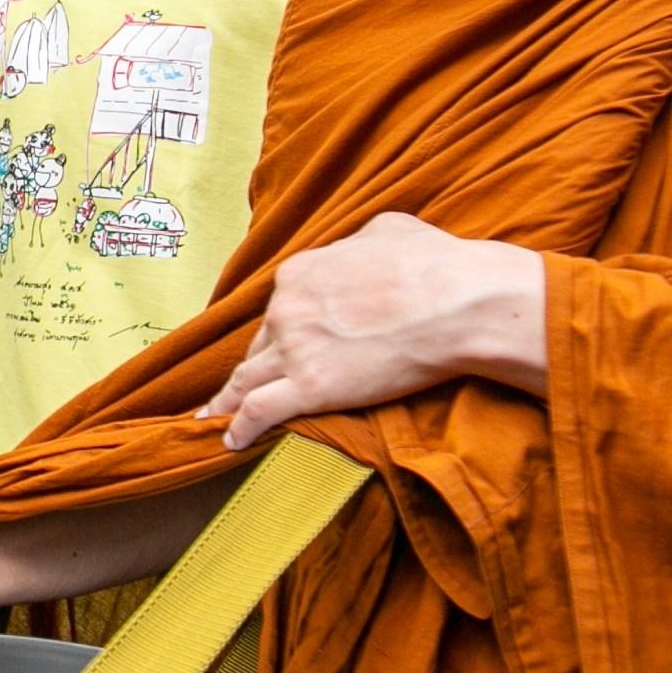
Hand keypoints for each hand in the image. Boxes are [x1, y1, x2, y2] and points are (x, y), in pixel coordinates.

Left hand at [205, 212, 546, 447]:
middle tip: (241, 384)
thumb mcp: (388, 231)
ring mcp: (294, 349)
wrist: (460, 303)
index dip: (282, 328)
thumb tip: (360, 249)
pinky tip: (230, 441)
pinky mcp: (310, 387)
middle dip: (256, 364)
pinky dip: (239, 427)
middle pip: (262, 344)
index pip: (281, 306)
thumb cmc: (435, 265)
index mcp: (300, 272)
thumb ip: (357, 243)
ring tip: (211, 418)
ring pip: (247, 379)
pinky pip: (258, 411)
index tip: (281, 343)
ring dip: (226, 401)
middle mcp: (287, 308)